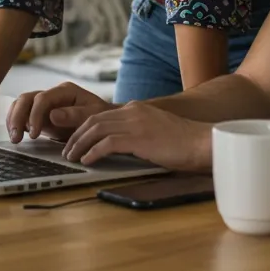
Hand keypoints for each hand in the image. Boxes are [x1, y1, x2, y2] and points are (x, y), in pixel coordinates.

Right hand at [6, 81, 115, 142]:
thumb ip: (75, 115)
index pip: (42, 98)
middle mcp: (52, 94)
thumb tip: (52, 115)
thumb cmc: (101, 118)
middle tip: (16, 138)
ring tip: (15, 139)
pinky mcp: (40, 115)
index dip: (35, 115)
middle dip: (18, 117)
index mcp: (64, 91)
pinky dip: (17, 124)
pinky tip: (19, 136)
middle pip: (26, 99)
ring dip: (14, 121)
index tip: (35, 134)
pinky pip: (23, 115)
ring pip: (21, 105)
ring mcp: (44, 104)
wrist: (104, 123)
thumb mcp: (93, 116)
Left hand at [62, 102, 212, 169]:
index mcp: (136, 108)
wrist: (202, 143)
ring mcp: (136, 123)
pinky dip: (93, 152)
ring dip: (80, 144)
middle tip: (67, 151)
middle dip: (76, 136)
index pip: (101, 115)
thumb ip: (136, 132)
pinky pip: (107, 144)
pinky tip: (87, 162)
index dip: (83, 128)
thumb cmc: (183, 143)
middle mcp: (133, 111)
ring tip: (72, 158)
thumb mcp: (155, 131)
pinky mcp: (139, 138)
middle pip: (94, 120)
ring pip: (96, 130)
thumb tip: (118, 146)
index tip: (75, 141)